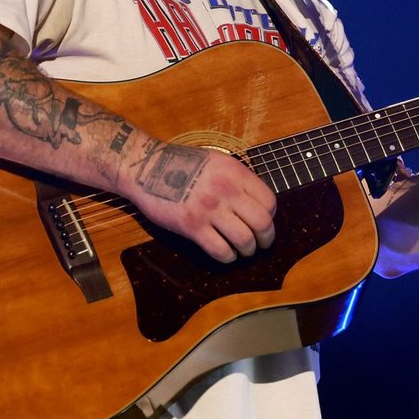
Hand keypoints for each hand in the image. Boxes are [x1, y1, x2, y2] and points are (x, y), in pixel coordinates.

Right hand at [125, 143, 276, 262]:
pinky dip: (228, 257)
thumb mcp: (216, 161)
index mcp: (235, 172)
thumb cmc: (182, 164)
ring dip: (248, 250)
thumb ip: (237, 179)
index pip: (269, 201)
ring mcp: (209, 210)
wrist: (147, 167)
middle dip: (266, 239)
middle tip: (261, 243)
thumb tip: (256, 202)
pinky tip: (226, 254)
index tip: (264, 221)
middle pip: (262, 223)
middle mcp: (226, 190)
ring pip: (244, 240)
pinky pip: (220, 250)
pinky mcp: (192, 227)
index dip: (271, 216)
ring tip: (244, 251)